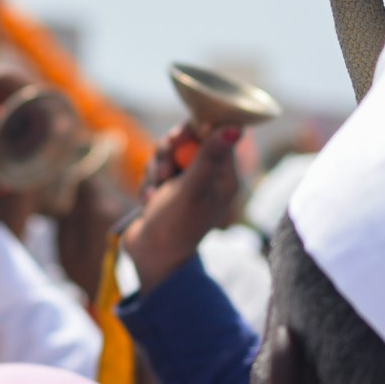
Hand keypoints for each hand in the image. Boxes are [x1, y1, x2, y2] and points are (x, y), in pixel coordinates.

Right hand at [120, 121, 242, 290]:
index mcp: (225, 175)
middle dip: (169, 151)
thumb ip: (210, 155)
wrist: (150, 257)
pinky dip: (149, 179)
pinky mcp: (170, 186)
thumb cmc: (175, 225)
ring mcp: (189, 180)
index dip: (195, 129)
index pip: (217, 132)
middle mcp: (210, 175)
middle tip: (164, 169)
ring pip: (169, 151)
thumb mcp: (192, 189)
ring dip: (155, 168)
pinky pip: (156, 165)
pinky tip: (147, 200)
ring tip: (154, 192)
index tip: (178, 139)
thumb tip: (237, 126)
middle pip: (189, 138)